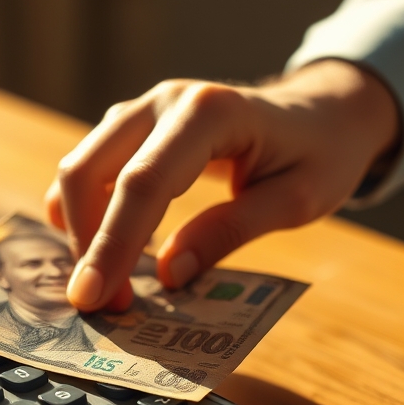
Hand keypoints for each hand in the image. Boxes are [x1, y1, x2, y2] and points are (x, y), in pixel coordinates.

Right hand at [45, 58, 399, 311]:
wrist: (323, 111)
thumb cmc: (320, 154)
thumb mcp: (296, 201)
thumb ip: (231, 230)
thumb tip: (169, 274)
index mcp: (211, 113)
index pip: (144, 183)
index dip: (113, 243)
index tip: (94, 298)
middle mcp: (166, 100)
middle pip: (90, 170)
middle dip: (87, 242)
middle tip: (105, 304)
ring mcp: (144, 108)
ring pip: (80, 167)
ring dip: (81, 230)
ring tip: (110, 285)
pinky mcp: (134, 125)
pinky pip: (90, 167)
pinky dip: (85, 211)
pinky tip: (102, 250)